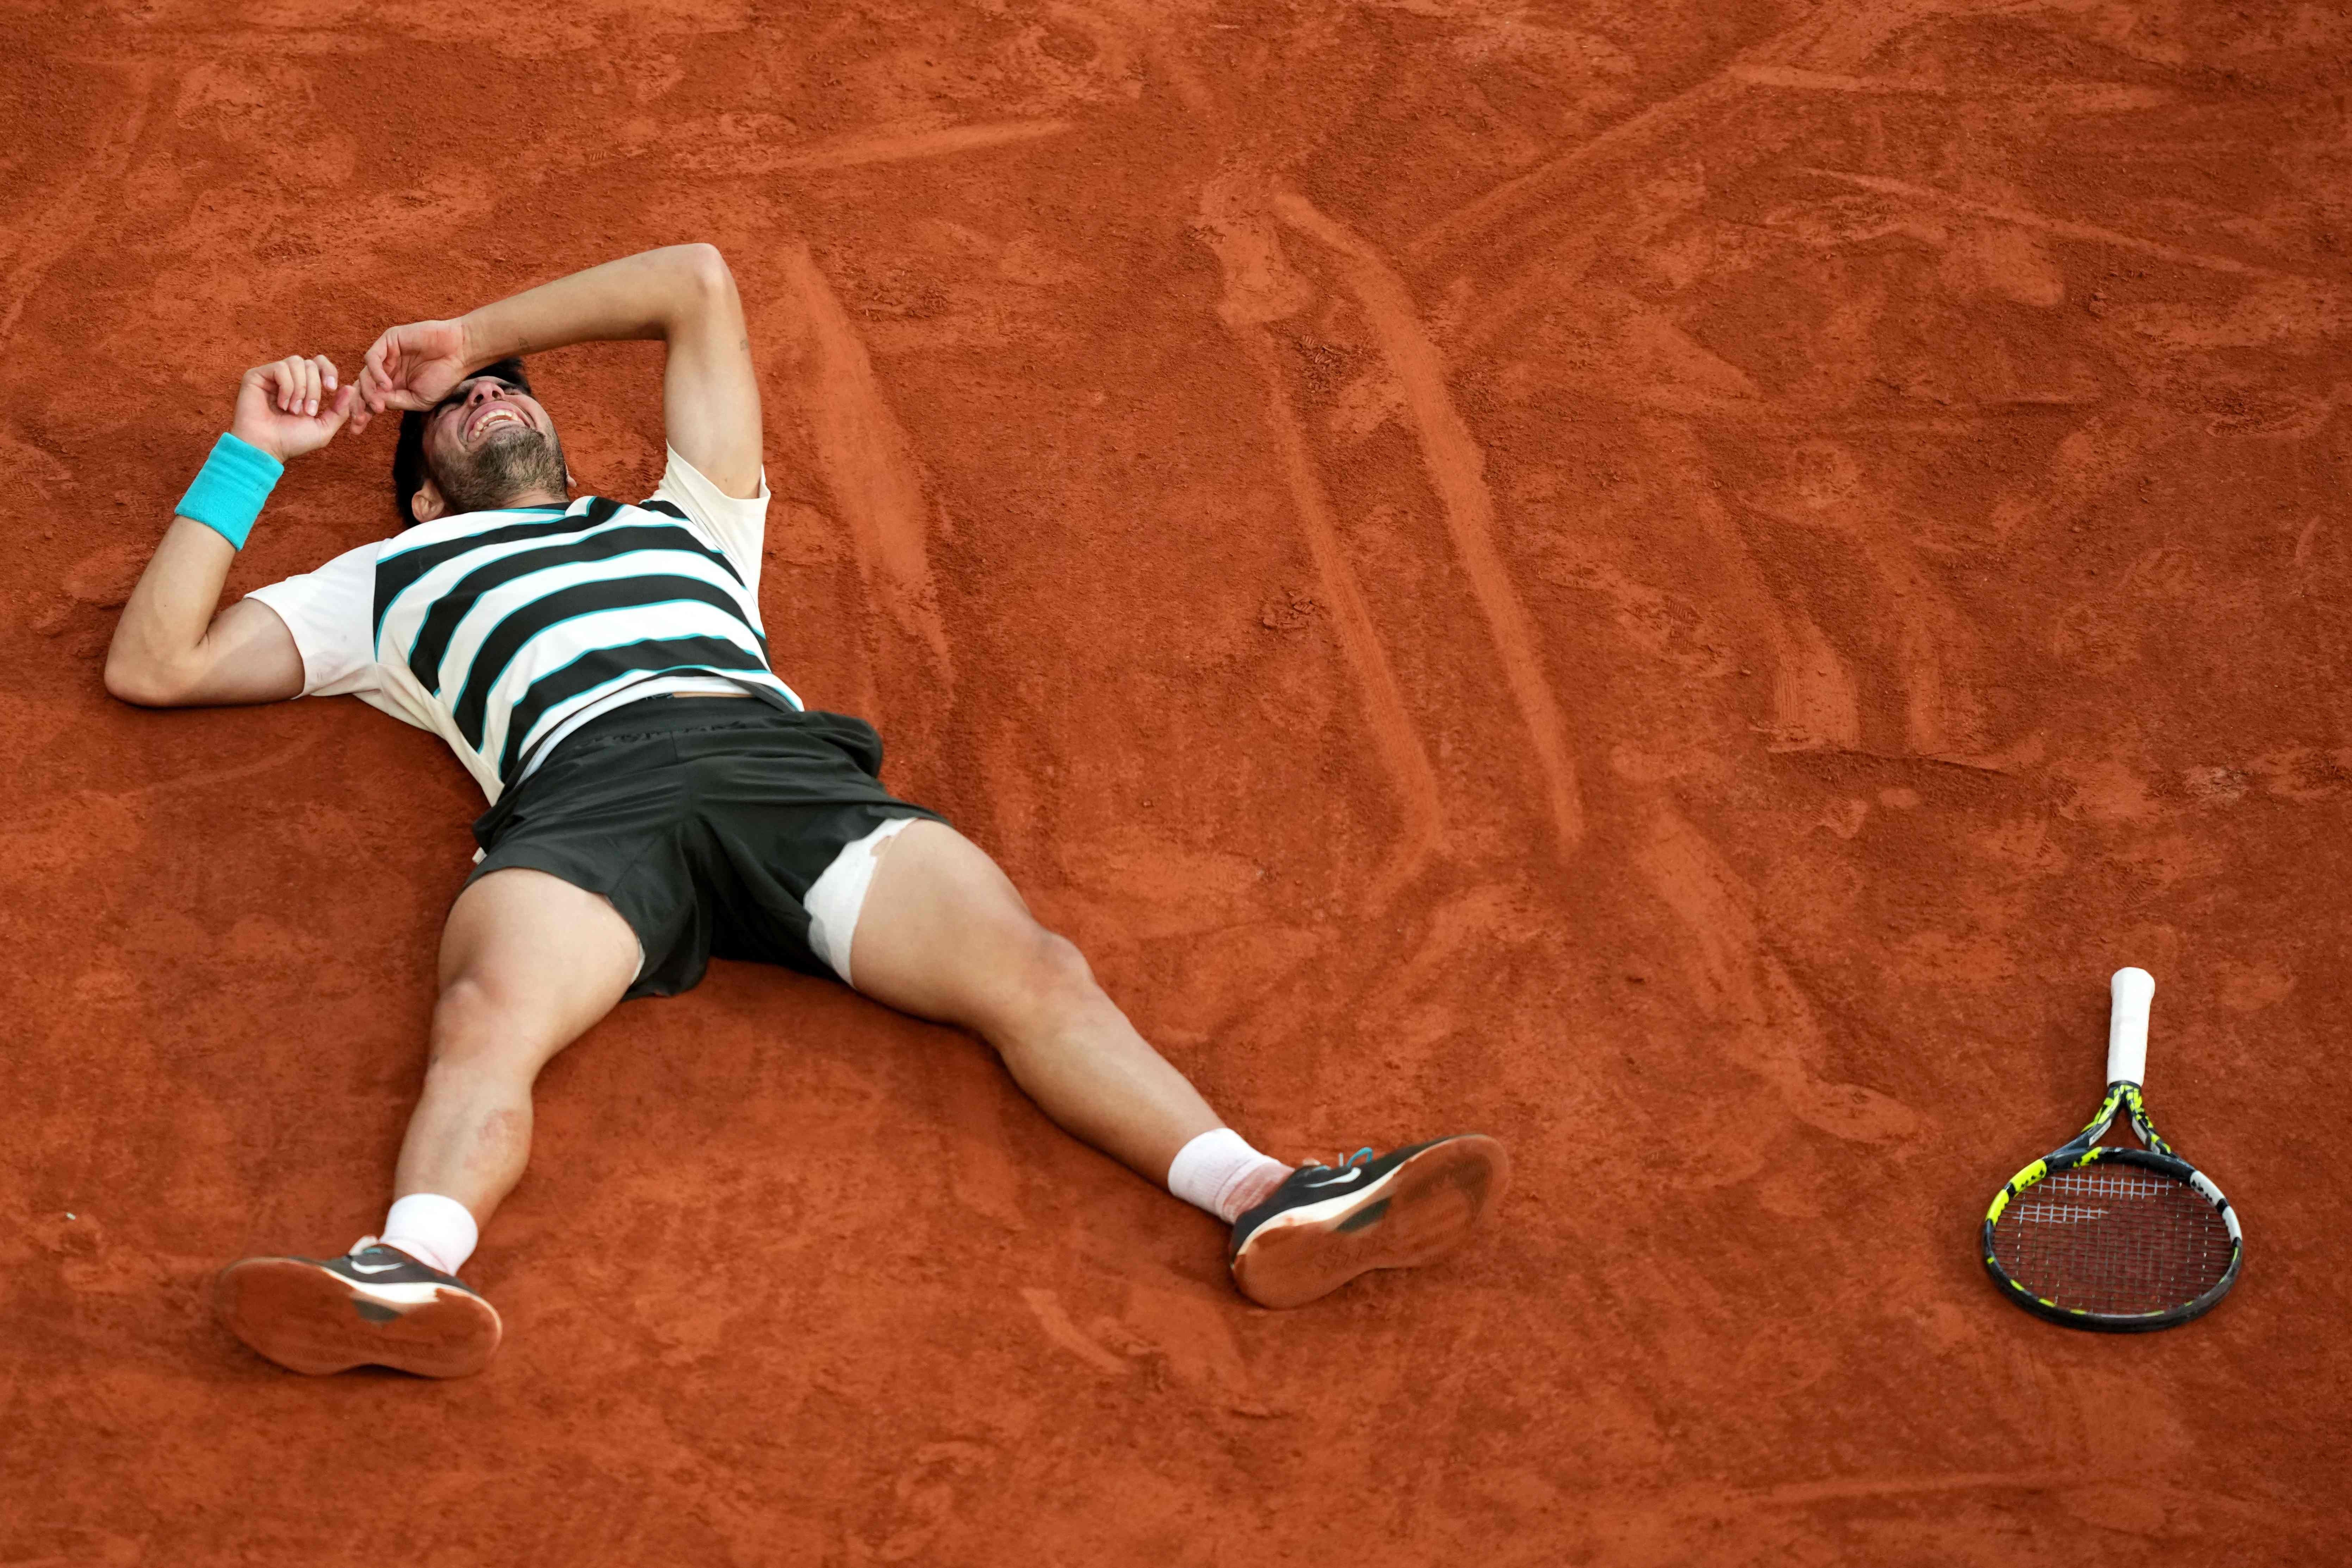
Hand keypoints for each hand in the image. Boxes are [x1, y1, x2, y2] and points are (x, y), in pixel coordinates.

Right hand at [228, 355, 357, 462]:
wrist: (267, 447)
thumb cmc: (292, 440)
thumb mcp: (323, 428)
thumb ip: (339, 410)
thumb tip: (351, 388)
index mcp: (304, 387)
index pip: (319, 363)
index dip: (329, 371)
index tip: (331, 389)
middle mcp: (288, 378)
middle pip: (311, 364)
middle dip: (314, 389)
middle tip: (307, 411)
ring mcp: (271, 376)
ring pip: (296, 362)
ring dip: (300, 389)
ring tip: (293, 410)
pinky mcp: (256, 375)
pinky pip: (280, 368)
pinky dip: (286, 388)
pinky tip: (281, 405)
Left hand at [351, 318, 471, 432]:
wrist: (460, 352)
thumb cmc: (444, 377)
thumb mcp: (420, 400)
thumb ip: (397, 402)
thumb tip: (374, 405)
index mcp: (393, 385)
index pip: (369, 399)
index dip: (361, 413)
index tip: (356, 430)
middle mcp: (386, 370)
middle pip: (360, 388)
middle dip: (357, 405)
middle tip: (360, 419)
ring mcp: (386, 355)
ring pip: (363, 375)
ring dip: (368, 393)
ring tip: (380, 406)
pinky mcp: (388, 340)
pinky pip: (372, 358)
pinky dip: (375, 374)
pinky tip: (387, 385)